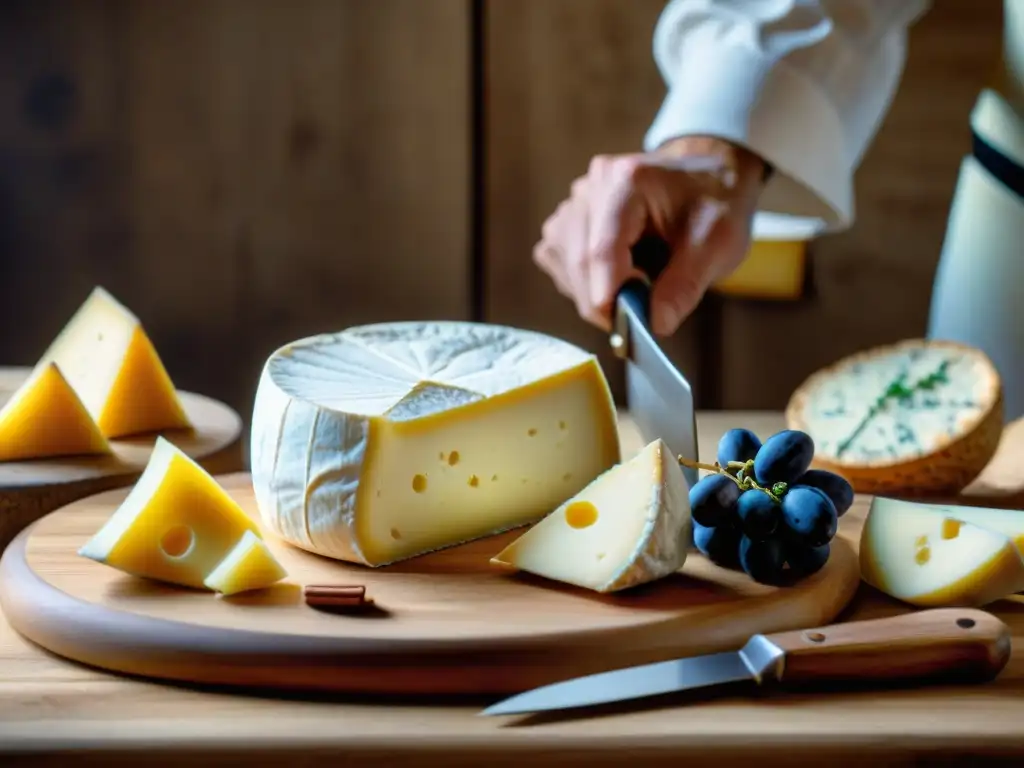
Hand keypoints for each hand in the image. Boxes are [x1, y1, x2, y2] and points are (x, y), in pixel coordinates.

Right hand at [533, 137, 766, 335]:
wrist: (704, 173)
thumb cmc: (715, 201)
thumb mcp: (720, 241)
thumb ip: (687, 283)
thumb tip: (656, 324)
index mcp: (627, 181)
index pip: (603, 248)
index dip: (609, 295)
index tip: (625, 330)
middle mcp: (591, 186)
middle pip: (579, 260)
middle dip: (604, 302)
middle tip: (638, 322)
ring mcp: (573, 201)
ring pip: (564, 264)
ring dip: (593, 292)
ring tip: (634, 287)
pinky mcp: (566, 219)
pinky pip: (559, 261)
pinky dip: (583, 282)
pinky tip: (614, 277)